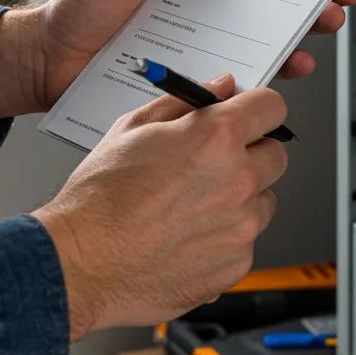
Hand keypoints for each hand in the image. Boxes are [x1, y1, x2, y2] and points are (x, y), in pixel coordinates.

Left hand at [0, 0, 355, 118]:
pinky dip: (258, 79)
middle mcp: (197, 19)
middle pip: (263, 10)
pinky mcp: (184, 86)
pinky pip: (228, 84)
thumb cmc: (74, 13)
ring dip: (293, 44)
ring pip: (256, 46)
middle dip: (305, 6)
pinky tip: (278, 74)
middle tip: (333, 4)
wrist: (45, 63)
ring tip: (314, 42)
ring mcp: (193, 52)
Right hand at [32, 76, 287, 337]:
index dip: (258, 109)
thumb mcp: (134, 127)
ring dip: (241, 199)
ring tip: (193, 205)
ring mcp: (239, 228)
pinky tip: (187, 237)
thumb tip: (220, 87)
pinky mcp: (234, 266)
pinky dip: (225, 239)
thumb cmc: (99, 196)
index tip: (250, 117)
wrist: (79, 261)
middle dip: (252, 154)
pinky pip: (245, 242)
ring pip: (264, 202)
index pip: (273, 108)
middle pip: (276, 155)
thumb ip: (186, 102)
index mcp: (216, 138)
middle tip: (214, 163)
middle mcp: (237, 181)